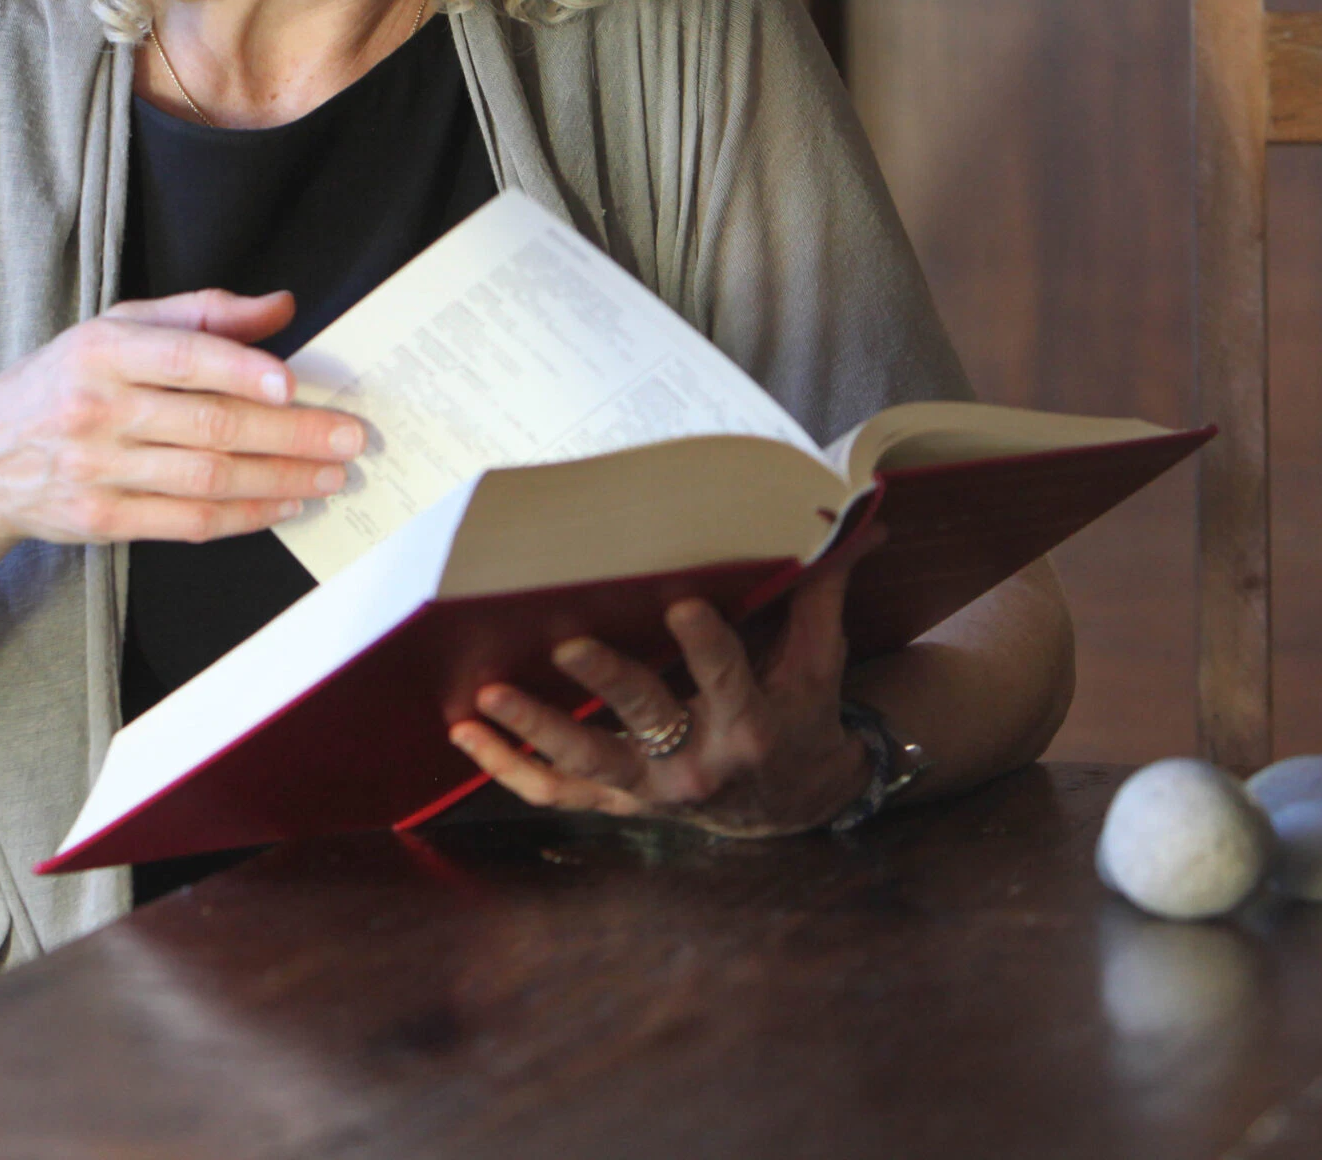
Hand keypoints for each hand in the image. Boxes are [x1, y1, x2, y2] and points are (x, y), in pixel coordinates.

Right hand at [0, 289, 365, 552]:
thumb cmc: (59, 382)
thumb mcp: (114, 327)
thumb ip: (200, 313)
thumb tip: (281, 306)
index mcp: (100, 348)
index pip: (183, 355)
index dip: (242, 370)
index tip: (294, 385)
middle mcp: (96, 408)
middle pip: (210, 425)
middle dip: (291, 435)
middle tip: (349, 437)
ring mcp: (96, 470)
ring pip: (207, 478)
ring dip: (281, 479)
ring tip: (332, 474)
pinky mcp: (101, 520)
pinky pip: (187, 521)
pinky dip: (244, 515)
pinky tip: (284, 503)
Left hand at [447, 526, 885, 837]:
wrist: (794, 801)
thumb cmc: (801, 711)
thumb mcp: (819, 660)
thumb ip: (821, 590)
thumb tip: (854, 517)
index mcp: (752, 724)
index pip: (728, 677)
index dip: (706, 644)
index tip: (680, 605)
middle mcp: (699, 765)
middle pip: (648, 722)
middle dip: (607, 684)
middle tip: (566, 645)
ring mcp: (652, 791)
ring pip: (587, 765)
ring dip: (534, 729)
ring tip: (487, 696)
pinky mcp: (620, 803)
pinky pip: (556, 792)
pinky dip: (508, 768)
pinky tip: (466, 734)